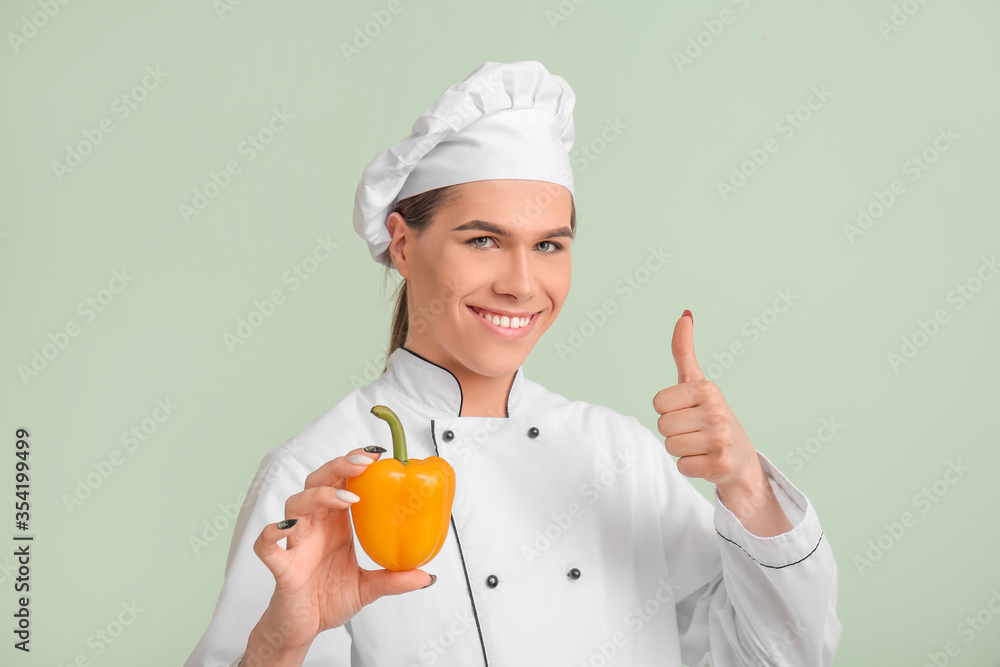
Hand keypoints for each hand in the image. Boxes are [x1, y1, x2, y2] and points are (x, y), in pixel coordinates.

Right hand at [248, 447, 433, 658]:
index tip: (376, 455)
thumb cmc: (328, 599)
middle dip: (338, 468)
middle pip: (318, 482)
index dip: (353, 464)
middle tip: (363, 463)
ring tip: (345, 499)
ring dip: (318, 496)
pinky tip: (285, 529)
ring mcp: (296, 544)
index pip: (341, 482)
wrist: (303, 629)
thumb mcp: (368, 587)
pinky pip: (267, 546)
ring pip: (295, 505)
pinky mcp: (282, 568)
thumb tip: (428, 576)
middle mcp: (314, 527)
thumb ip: (394, 580)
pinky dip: (270, 534)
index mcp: (335, 525)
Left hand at [651, 311, 763, 493]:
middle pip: (662, 425)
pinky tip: (707, 460)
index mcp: (707, 389)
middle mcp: (716, 411)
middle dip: (674, 431)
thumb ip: (684, 351)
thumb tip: (684, 315)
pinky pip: (681, 466)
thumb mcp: (697, 383)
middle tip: (695, 431)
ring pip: (670, 446)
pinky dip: (690, 466)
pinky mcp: (720, 465)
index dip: (668, 410)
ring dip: (682, 449)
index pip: (658, 403)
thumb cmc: (711, 417)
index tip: (687, 411)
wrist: (740, 458)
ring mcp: (720, 439)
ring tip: (701, 445)